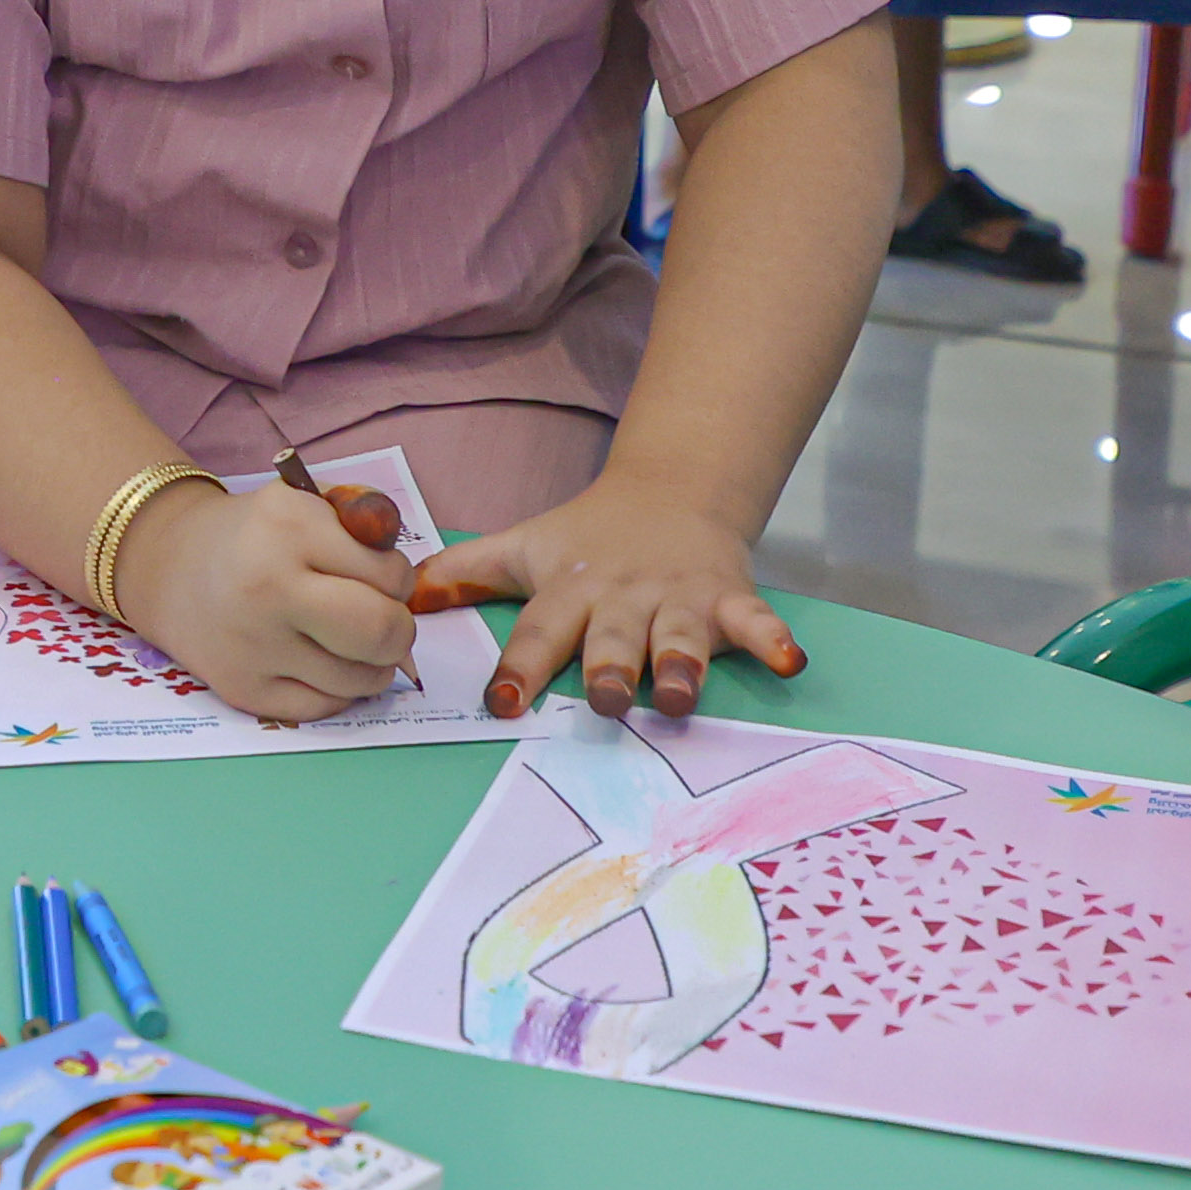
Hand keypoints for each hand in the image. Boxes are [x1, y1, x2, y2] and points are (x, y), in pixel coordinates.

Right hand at [123, 480, 420, 721]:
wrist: (168, 568)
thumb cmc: (255, 534)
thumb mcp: (306, 503)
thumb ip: (365, 526)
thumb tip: (410, 584)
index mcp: (290, 529)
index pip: (390, 576)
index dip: (397, 579)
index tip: (377, 576)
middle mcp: (270, 588)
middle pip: (381, 633)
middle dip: (399, 630)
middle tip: (383, 620)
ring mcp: (255, 646)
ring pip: (361, 679)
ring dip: (374, 664)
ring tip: (352, 641)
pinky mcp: (245, 690)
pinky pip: (326, 707)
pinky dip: (339, 689)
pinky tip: (323, 663)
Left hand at [413, 481, 801, 718]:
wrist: (673, 489)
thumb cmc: (588, 537)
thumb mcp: (524, 548)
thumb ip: (465, 573)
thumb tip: (399, 596)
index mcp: (570, 590)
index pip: (539, 631)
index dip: (521, 665)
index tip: (502, 700)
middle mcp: (622, 598)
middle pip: (613, 637)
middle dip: (610, 667)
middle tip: (607, 699)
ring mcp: (678, 598)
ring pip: (679, 635)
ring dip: (682, 663)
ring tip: (682, 693)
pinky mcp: (727, 595)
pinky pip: (754, 621)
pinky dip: (772, 639)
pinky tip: (790, 661)